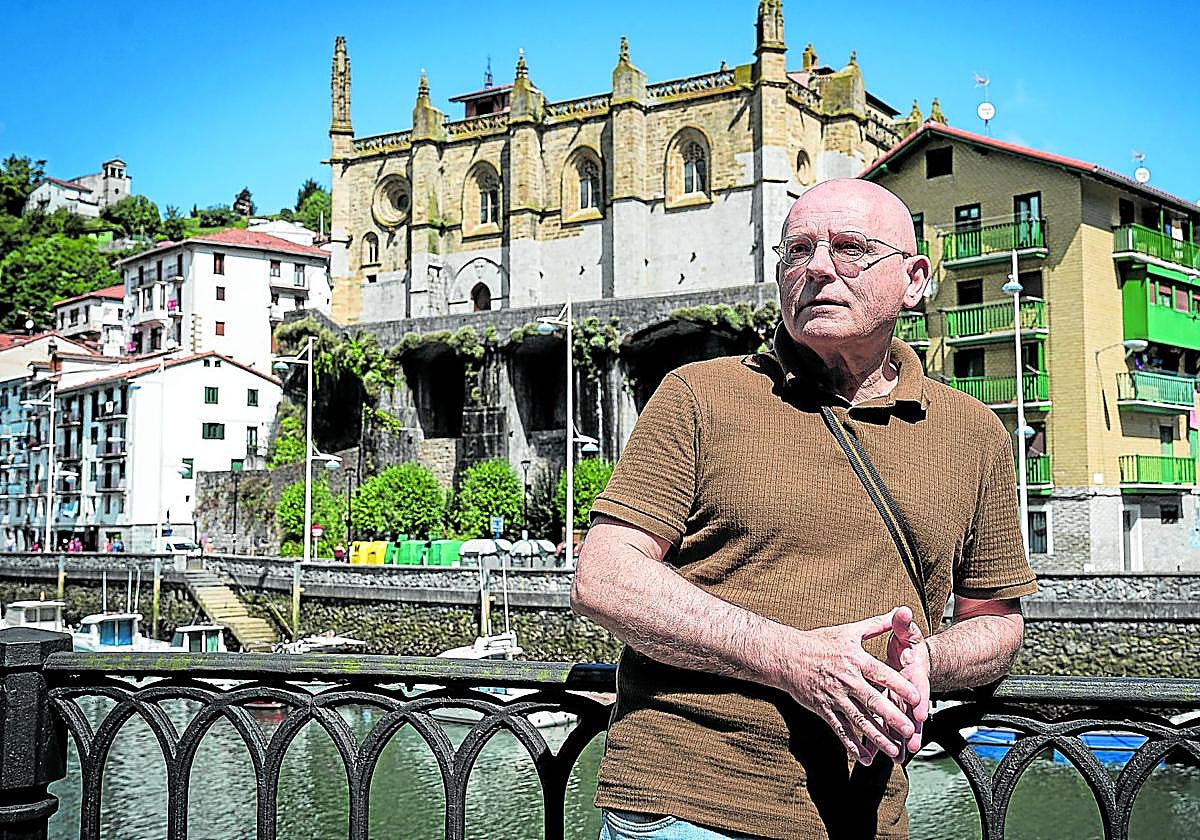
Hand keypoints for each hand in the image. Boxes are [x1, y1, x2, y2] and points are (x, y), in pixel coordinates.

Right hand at [778, 608, 921, 765]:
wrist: (786, 656)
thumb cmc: (819, 642)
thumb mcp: (848, 630)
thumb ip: (877, 625)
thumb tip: (899, 612)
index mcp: (854, 659)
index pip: (881, 674)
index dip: (900, 686)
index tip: (918, 698)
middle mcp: (845, 679)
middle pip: (872, 701)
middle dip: (892, 717)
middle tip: (909, 730)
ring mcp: (834, 697)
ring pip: (859, 720)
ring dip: (877, 737)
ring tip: (894, 750)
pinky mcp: (823, 709)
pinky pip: (840, 730)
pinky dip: (852, 746)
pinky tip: (866, 758)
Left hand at [885, 606, 930, 757]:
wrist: (915, 660)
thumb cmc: (908, 646)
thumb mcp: (907, 632)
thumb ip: (903, 624)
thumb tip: (902, 610)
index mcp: (914, 673)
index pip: (918, 686)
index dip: (919, 699)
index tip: (919, 711)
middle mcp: (911, 692)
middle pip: (912, 713)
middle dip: (913, 729)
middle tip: (912, 744)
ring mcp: (902, 703)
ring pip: (901, 724)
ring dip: (898, 740)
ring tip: (897, 757)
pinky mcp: (892, 710)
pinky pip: (886, 728)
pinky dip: (880, 740)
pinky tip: (874, 755)